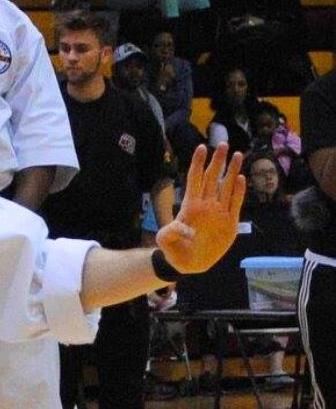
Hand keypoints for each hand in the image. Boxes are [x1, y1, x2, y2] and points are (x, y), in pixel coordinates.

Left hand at [156, 143, 244, 275]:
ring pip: (226, 186)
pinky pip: (236, 202)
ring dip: (231, 170)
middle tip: (221, 144)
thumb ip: (169, 233)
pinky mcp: (230, 222)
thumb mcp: (166, 241)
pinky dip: (239, 191)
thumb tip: (180, 226)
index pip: (195, 180)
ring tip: (237, 154)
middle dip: (217, 161)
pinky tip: (242, 178)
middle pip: (212, 178)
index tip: (201, 148)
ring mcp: (219, 212)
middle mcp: (206, 205)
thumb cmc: (175, 251)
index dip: (198, 164)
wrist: (189, 265)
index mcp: (191, 206)